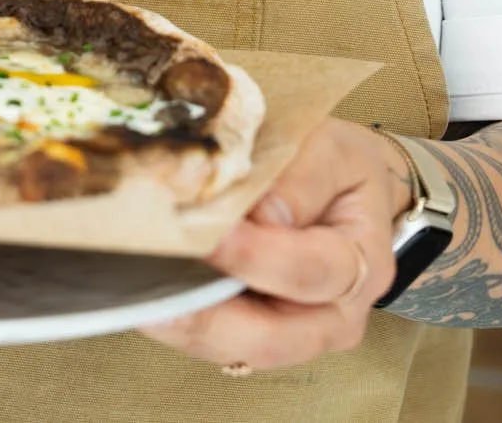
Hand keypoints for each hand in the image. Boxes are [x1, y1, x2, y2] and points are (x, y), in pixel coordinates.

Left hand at [139, 118, 413, 372]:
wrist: (351, 193)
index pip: (309, 272)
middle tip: (157, 280)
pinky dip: (179, 323)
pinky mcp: (255, 335)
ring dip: (184, 324)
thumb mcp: (334, 150)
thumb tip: (255, 211)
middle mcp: (334, 316)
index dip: (256, 256)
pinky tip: (145, 293)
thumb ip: (299, 177)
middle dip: (208, 314)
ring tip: (138, 291)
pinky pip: (215, 343)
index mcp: (363, 265)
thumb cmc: (343, 170)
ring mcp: (294, 336)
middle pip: (272, 338)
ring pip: (236, 350)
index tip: (209, 232)